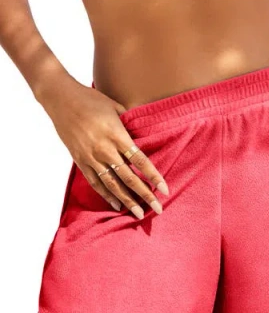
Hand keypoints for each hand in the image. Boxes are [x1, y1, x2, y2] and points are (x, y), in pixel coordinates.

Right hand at [36, 73, 168, 218]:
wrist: (60, 99)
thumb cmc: (91, 100)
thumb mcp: (116, 107)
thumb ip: (130, 123)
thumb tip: (145, 134)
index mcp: (117, 135)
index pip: (140, 161)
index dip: (153, 177)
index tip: (165, 190)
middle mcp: (104, 149)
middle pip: (128, 178)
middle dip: (145, 195)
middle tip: (158, 209)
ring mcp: (91, 157)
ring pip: (112, 185)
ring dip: (127, 201)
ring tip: (139, 214)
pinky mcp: (80, 161)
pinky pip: (95, 182)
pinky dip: (107, 196)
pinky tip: (118, 206)